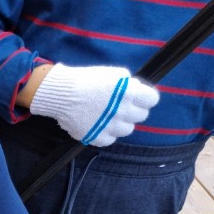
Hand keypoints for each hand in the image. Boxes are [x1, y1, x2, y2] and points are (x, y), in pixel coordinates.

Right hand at [29, 63, 159, 146]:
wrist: (61, 94)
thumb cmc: (87, 80)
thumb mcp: (114, 74)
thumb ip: (129, 84)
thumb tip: (137, 91)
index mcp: (129, 93)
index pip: (152, 100)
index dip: (145, 98)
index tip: (139, 98)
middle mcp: (122, 112)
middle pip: (141, 116)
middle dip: (133, 109)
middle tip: (120, 106)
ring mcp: (110, 127)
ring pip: (127, 129)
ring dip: (121, 123)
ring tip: (109, 116)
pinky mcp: (97, 137)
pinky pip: (110, 139)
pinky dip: (106, 133)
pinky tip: (99, 124)